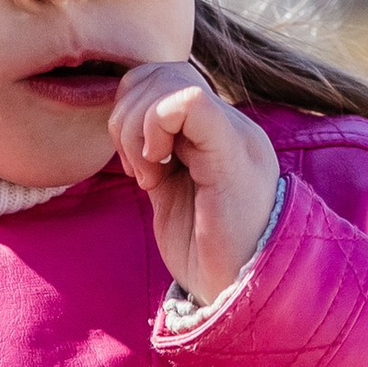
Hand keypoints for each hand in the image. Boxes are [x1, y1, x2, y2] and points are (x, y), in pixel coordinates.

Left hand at [110, 61, 279, 306]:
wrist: (242, 295)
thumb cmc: (208, 257)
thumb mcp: (172, 195)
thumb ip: (157, 155)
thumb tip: (125, 125)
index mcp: (214, 132)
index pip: (162, 79)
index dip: (130, 111)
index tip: (135, 167)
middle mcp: (227, 125)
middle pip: (159, 71)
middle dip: (127, 117)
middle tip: (138, 171)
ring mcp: (234, 135)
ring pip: (168, 79)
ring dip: (136, 128)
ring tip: (149, 176)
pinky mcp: (232, 154)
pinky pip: (190, 102)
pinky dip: (155, 127)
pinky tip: (156, 171)